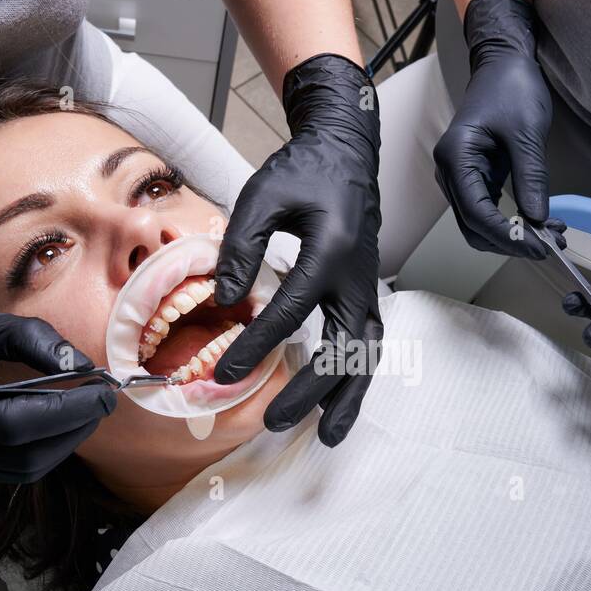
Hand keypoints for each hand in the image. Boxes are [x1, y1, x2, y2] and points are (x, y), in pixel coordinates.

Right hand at [0, 282, 114, 481]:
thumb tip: (83, 367)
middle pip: (20, 458)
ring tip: (80, 411)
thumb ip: (31, 341)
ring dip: (56, 446)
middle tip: (100, 402)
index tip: (104, 393)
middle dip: (70, 433)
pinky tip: (47, 421)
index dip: (67, 413)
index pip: (16, 424)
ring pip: (13, 471)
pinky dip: (30, 449)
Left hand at [212, 53, 381, 446]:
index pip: (291, 313)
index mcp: (331, 252)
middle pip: (342, 350)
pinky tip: (336, 404)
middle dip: (310, 392)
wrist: (345, 155)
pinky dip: (354, 379)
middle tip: (273, 421)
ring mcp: (367, 289)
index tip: (223, 374)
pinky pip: (366, 346)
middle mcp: (357, 279)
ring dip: (347, 398)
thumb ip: (242, 247)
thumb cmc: (303, 171)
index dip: (256, 346)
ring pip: (365, 357)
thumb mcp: (263, 195)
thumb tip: (226, 300)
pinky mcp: (366, 295)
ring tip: (326, 435)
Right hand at [433, 0, 553, 257]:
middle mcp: (449, 172)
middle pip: (473, 227)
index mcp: (455, 157)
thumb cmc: (512, 88)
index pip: (476, 213)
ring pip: (479, 225)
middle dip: (510, 242)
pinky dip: (511, 223)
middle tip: (550, 246)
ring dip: (512, 237)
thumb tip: (537, 220)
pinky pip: (488, 211)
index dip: (507, 236)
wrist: (503, 63)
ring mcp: (459, 177)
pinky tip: (540, 223)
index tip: (539, 246)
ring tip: (551, 237)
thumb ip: (531, 178)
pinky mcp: (474, 178)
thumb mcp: (527, 133)